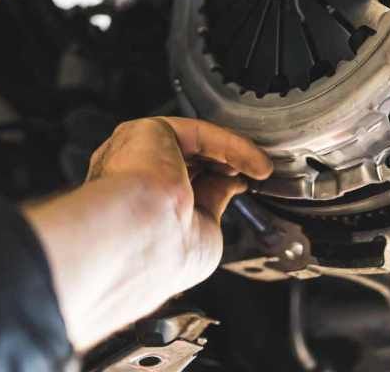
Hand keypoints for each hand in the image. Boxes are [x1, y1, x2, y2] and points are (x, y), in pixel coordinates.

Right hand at [22, 117, 271, 350]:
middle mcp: (129, 180)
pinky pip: (199, 134)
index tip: (239, 190)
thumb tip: (233, 185)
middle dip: (220, 167)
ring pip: (192, 145)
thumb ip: (213, 204)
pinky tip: (255, 161)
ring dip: (230, 155)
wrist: (139, 239)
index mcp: (133, 210)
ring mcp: (136, 154)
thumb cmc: (159, 255)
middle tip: (253, 175)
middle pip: (183, 162)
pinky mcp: (150, 132)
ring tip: (260, 169)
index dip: (211, 187)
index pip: (175, 190)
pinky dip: (231, 145)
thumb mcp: (201, 235)